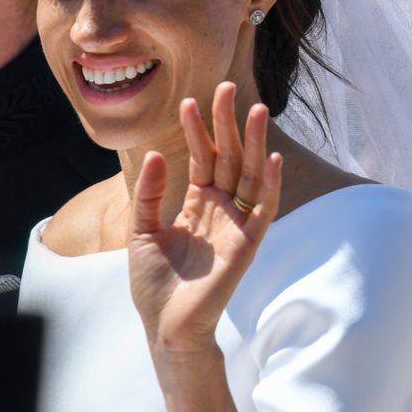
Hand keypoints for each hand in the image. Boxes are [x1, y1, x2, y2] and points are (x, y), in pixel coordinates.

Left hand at [128, 82, 281, 356]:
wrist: (164, 324)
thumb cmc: (153, 283)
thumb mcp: (141, 230)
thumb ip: (150, 193)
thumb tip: (155, 152)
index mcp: (196, 205)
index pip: (200, 158)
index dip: (196, 131)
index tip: (188, 100)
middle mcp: (219, 210)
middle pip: (228, 158)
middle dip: (227, 124)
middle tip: (226, 87)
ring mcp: (235, 226)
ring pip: (248, 176)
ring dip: (254, 143)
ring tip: (255, 109)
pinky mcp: (246, 246)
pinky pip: (262, 211)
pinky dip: (268, 184)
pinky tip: (271, 157)